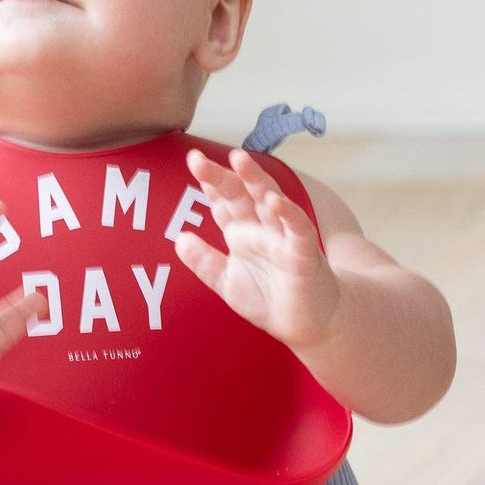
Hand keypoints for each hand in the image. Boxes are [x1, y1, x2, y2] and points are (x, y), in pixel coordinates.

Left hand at [174, 147, 341, 349]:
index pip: (223, 201)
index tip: (193, 162)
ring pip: (269, 199)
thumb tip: (180, 239)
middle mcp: (261, 227)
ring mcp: (283, 236)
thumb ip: (204, 262)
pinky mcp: (303, 252)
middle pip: (240, 193)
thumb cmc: (268, 299)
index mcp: (242, 232)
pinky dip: (287, 213)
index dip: (210, 183)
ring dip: (255, 179)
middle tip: (196, 160)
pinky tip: (273, 201)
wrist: (304, 325)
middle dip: (221, 175)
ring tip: (238, 159)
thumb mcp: (226, 282)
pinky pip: (297, 228)